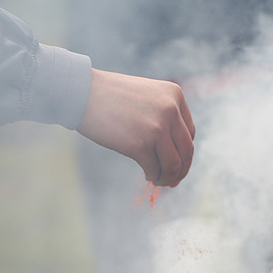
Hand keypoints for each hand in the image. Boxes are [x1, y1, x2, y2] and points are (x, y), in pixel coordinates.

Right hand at [77, 69, 194, 186]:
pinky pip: (155, 169)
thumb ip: (164, 114)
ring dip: (168, 177)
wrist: (82, 92)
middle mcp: (170, 110)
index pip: (190, 134)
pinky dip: (154, 176)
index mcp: (175, 95)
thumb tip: (175, 149)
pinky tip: (148, 176)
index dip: (184, 152)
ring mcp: (156, 127)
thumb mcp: (147, 96)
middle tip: (173, 181)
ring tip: (159, 180)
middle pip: (187, 151)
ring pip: (174, 164)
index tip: (176, 162)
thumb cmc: (111, 96)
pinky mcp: (139, 144)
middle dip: (181, 170)